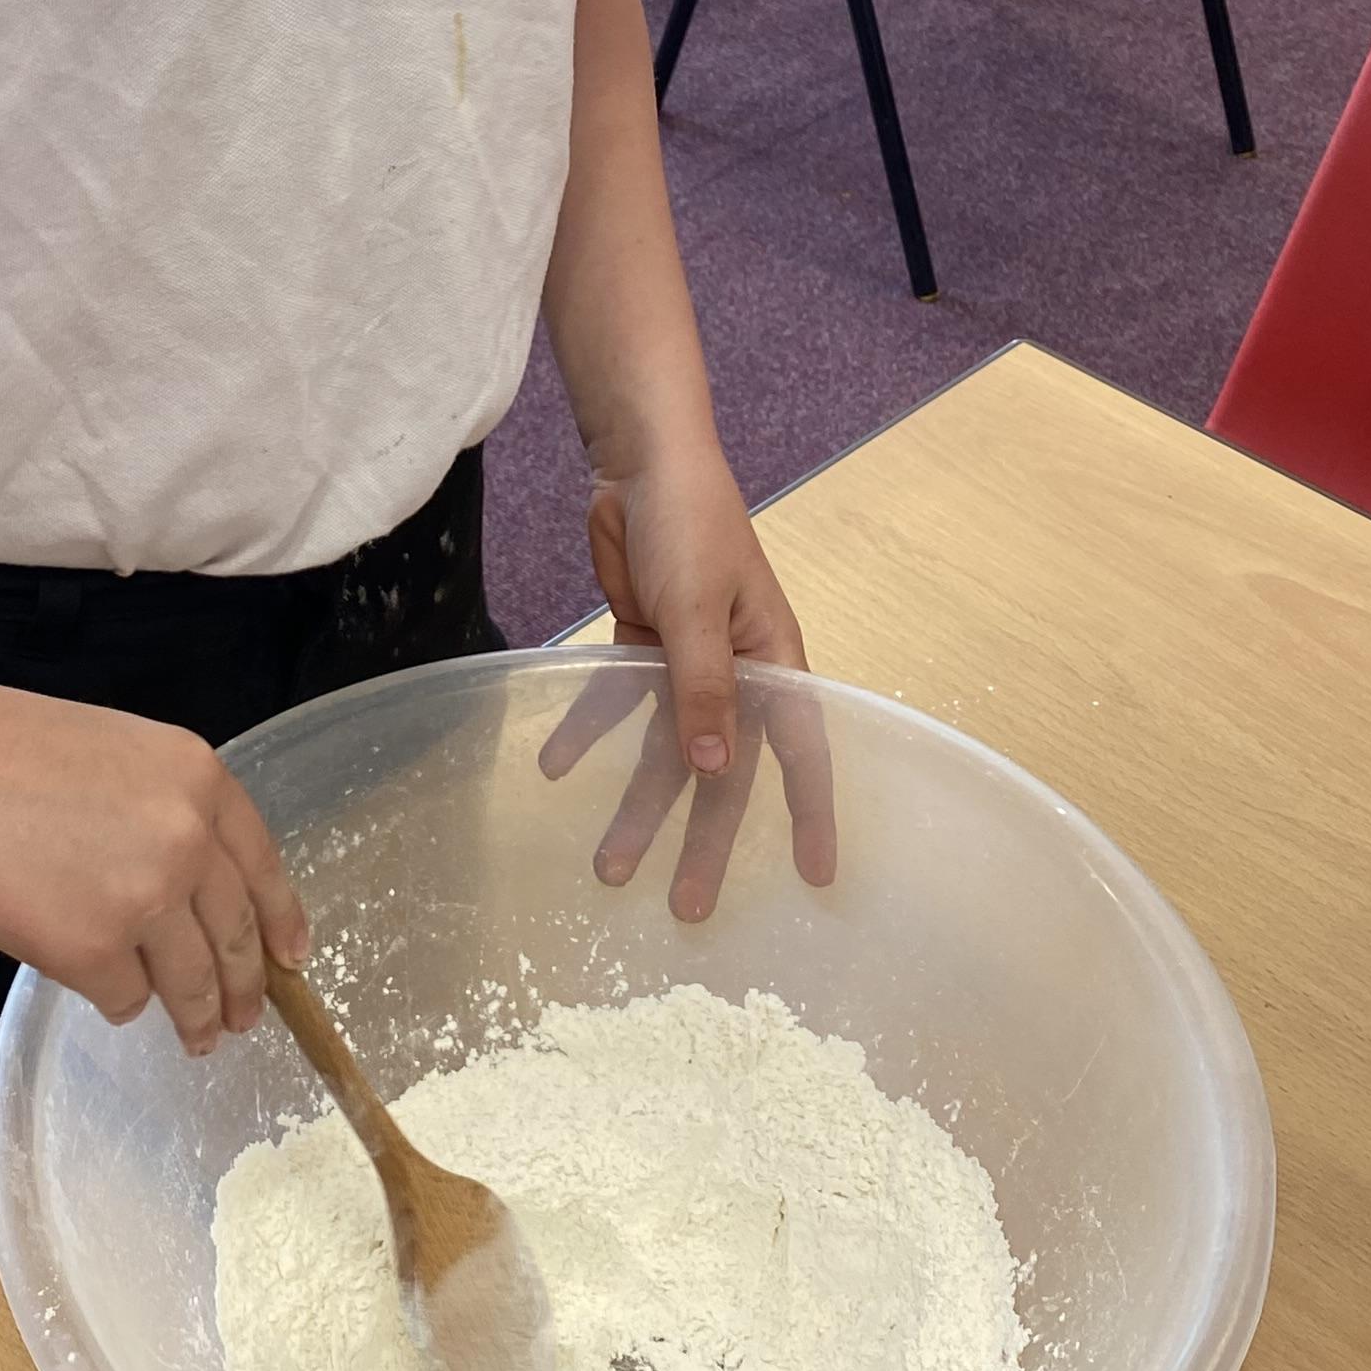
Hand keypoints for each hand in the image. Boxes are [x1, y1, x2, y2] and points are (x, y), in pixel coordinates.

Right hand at [0, 676, 309, 1054]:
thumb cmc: (6, 748)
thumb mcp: (123, 757)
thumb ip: (169, 815)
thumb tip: (192, 890)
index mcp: (202, 782)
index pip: (264, 868)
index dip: (282, 922)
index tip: (295, 961)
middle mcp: (190, 842)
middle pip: (236, 936)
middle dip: (245, 987)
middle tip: (245, 1019)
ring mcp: (145, 900)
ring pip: (191, 982)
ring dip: (195, 1016)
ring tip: (197, 1038)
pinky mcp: (92, 951)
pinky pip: (125, 998)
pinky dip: (116, 1000)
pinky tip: (102, 991)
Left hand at [538, 450, 838, 917]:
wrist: (642, 462)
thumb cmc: (693, 524)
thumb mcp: (700, 608)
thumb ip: (702, 686)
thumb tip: (715, 767)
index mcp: (774, 662)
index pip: (802, 751)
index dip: (810, 815)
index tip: (815, 877)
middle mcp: (737, 673)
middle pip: (723, 770)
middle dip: (703, 838)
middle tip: (686, 908)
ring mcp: (687, 663)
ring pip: (665, 749)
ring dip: (637, 804)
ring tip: (607, 866)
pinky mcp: (641, 645)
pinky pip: (617, 702)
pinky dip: (590, 731)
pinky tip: (555, 763)